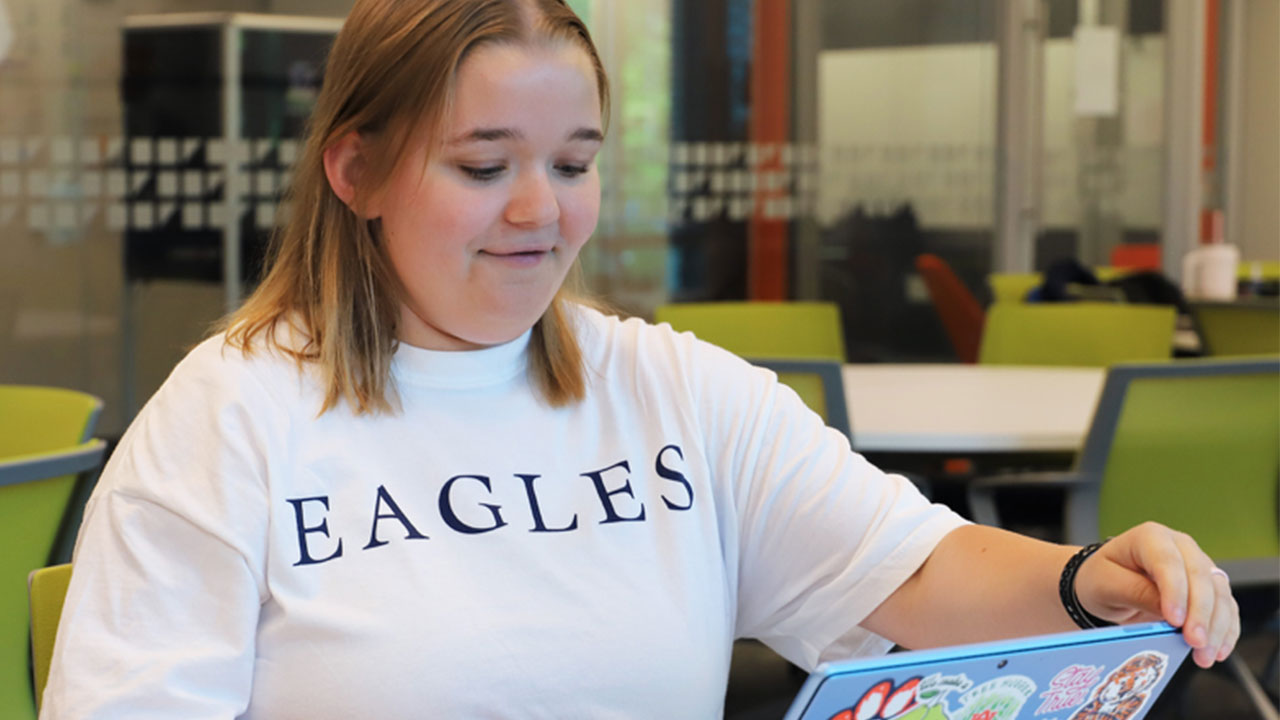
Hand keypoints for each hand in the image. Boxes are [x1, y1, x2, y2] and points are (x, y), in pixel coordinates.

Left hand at [1073, 522, 1239, 667]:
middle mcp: (1180, 546)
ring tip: (1204, 655)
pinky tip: (1218, 650)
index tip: (1175, 620)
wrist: (1107, 584)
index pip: (1168, 561)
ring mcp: (1198, 565)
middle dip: (1200, 613)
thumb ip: (1135, 592)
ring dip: (1217, 626)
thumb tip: (1168, 610)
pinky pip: (1226, 607)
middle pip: (1200, 576)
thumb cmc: (1101, 579)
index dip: (1175, 591)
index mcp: (1150, 537)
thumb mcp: (1106, 585)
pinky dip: (1225, 630)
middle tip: (1194, 642)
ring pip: (1219, 593)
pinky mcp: (1209, 588)